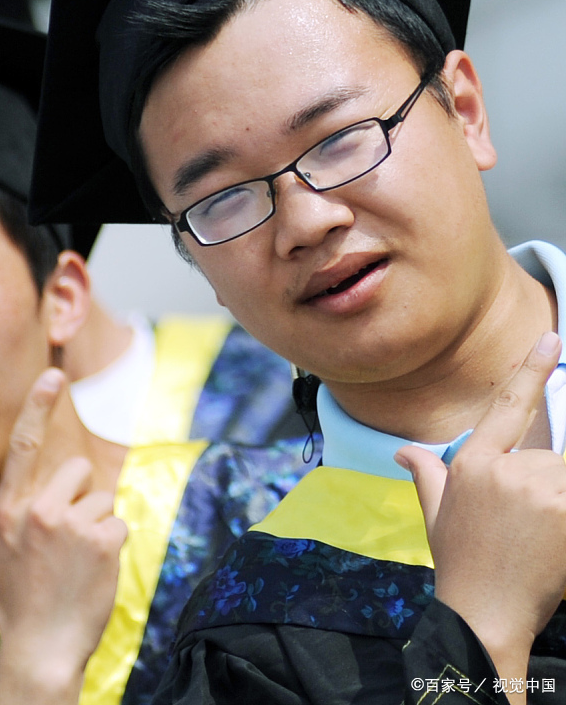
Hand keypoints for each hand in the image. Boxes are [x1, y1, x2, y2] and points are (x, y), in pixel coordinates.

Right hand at [0, 369, 126, 695]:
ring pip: (100, 498)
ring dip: (95, 523)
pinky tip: (93, 570)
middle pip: (76, 470)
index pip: (24, 445)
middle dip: (77, 495)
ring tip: (75, 559)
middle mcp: (39, 509)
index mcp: (8, 508)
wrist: (42, 648)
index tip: (54, 375)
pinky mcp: (103, 542)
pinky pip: (119, 523)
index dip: (38, 406)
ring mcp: (73, 525)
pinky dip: (112, 544)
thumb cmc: (10, 601)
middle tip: (63, 539)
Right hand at [397, 331, 565, 684]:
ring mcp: (539, 493)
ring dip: (560, 499)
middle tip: (530, 527)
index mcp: (473, 464)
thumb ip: (426, 472)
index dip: (530, 370)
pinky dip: (565, 509)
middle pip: (550, 457)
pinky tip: (553, 536)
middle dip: (550, 485)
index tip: (552, 339)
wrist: (483, 614)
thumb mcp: (436, 514)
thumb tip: (404, 451)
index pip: (506, 406)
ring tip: (542, 538)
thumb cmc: (460, 564)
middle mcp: (505, 471)